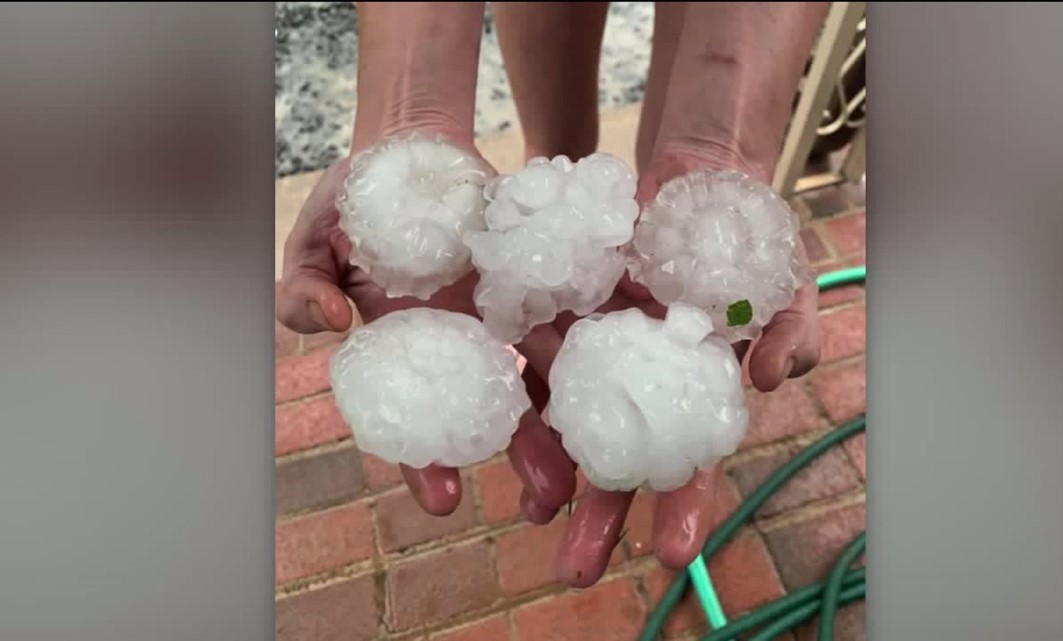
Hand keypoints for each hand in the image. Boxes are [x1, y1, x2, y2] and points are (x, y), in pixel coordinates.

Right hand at [275, 127, 577, 517]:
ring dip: (567, 418)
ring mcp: (505, 311)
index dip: (426, 461)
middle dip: (521, 456)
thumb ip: (302, 288)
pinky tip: (620, 375)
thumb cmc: (355, 200)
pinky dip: (594, 341)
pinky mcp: (540, 276)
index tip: (442, 500)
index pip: (418, 419)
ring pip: (543, 374)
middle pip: (496, 409)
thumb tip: (326, 324)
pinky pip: (571, 311)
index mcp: (408, 348)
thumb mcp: (313, 243)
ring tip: (591, 466)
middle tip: (545, 504)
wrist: (412, 149)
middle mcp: (463, 341)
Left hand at [520, 142, 821, 587]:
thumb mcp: (785, 283)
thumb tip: (775, 379)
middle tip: (576, 570)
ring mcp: (599, 351)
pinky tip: (503, 433)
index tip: (671, 552)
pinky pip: (535, 359)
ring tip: (532, 519)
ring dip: (550, 472)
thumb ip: (790, 329)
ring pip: (570, 421)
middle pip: (620, 457)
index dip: (683, 505)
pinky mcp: (561, 311)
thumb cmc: (749, 243)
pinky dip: (522, 394)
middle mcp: (642, 384)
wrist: (696, 179)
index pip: (688, 460)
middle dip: (600, 514)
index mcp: (694, 394)